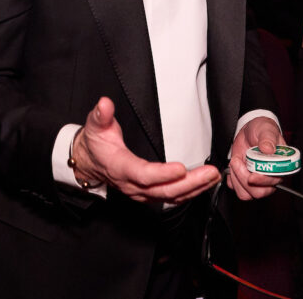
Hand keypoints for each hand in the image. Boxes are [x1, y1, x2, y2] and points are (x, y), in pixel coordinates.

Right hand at [70, 96, 219, 202]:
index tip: (181, 168)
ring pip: (170, 197)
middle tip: (210, 173)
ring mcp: (141, 193)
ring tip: (213, 178)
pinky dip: (188, 193)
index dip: (162, 174)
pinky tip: (203, 185)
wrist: (89, 163)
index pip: (143, 174)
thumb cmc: (95, 144)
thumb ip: (101, 115)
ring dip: (194, 189)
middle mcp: (132, 185)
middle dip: (189, 183)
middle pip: (163, 191)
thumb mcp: (95, 126)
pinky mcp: (148, 194)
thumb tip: (105, 104)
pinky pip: (170, 198)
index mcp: (120, 167)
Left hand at [226, 116, 285, 200]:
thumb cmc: (263, 130)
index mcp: (281, 168)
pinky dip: (231, 177)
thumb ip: (268, 139)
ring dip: (237, 178)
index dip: (263, 181)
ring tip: (236, 160)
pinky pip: (235, 188)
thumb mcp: (266, 130)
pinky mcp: (243, 181)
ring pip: (246, 194)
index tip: (252, 176)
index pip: (274, 183)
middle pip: (259, 193)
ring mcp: (256, 181)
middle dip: (244, 179)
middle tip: (238, 162)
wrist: (249, 130)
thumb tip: (268, 149)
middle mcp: (270, 178)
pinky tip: (235, 164)